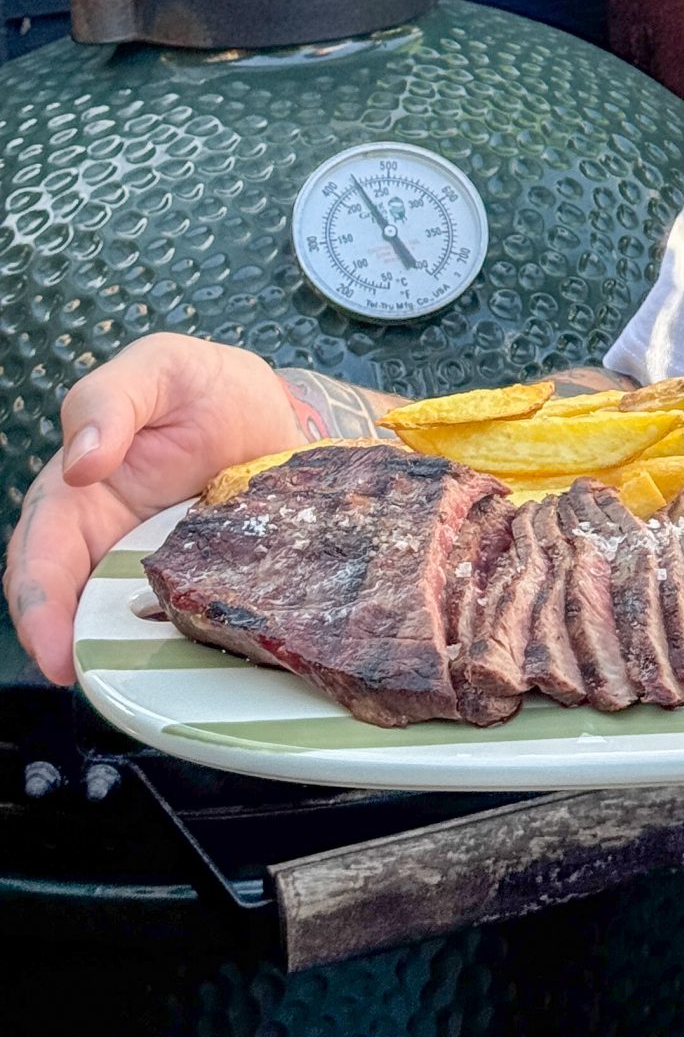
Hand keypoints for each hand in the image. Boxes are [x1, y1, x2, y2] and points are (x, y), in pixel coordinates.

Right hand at [5, 332, 299, 684]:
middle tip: (92, 679)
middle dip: (71, 648)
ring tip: (141, 685)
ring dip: (125, 655)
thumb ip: (111, 401)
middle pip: (71, 606)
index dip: (39, 605)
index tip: (55, 649)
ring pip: (121, 625)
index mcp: (78, 492)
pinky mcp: (198, 583)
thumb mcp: (158, 368)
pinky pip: (181, 622)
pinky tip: (199, 662)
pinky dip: (182, 646)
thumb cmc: (202, 384)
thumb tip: (82, 463)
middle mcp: (105, 541)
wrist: (272, 405)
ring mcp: (151, 569)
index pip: (40, 554)